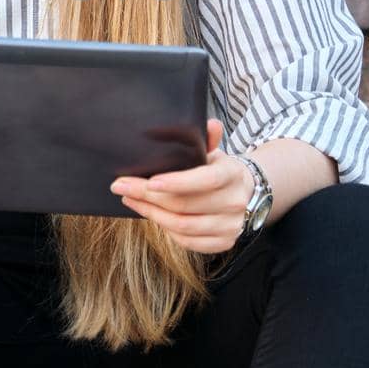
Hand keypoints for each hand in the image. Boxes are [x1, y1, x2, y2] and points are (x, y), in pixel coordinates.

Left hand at [109, 119, 250, 254]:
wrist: (247, 194)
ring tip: (131, 199)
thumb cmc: (221, 171)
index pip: (205, 180)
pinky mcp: (224, 242)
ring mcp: (230, 225)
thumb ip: (208, 139)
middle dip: (147, 196)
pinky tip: (151, 215)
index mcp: (232, 174)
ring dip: (151, 213)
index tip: (149, 182)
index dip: (176, 182)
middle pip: (184, 204)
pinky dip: (166, 229)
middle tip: (122, 186)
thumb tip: (209, 124)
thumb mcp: (215, 153)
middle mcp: (234, 202)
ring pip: (182, 226)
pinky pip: (187, 241)